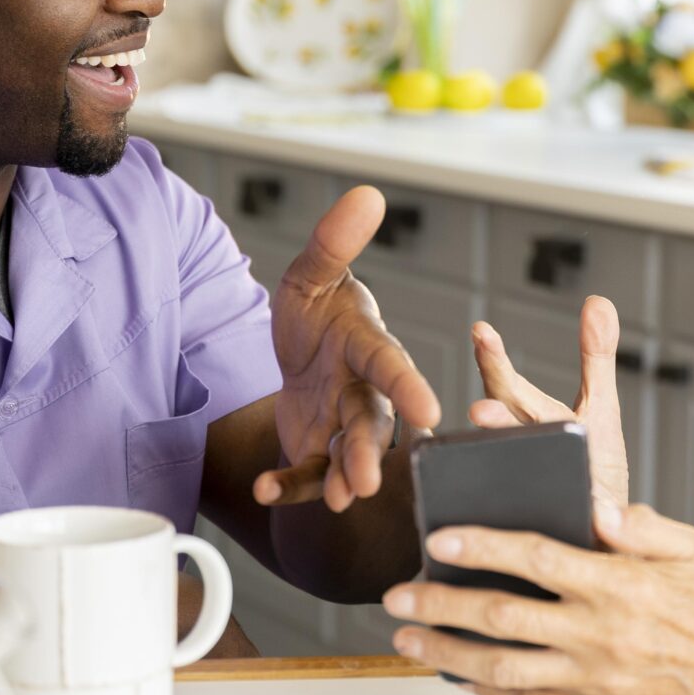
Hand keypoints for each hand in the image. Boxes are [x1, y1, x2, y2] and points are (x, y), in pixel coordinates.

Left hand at [254, 186, 441, 511]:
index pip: (390, 364)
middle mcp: (364, 391)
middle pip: (372, 422)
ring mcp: (342, 425)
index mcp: (367, 345)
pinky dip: (289, 485)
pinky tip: (264, 489)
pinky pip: (307, 473)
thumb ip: (333, 241)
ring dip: (344, 478)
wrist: (299, 353)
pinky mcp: (319, 451)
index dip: (408, 386)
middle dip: (370, 451)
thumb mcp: (312, 275)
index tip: (428, 410)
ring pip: (349, 454)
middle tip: (368, 480)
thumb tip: (367, 194)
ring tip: (340, 500)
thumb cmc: (317, 312)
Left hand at [381, 500, 693, 694]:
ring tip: (407, 640)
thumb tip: (593, 505)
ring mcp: (594, 676)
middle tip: (396, 597)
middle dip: (440, 606)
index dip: (483, 547)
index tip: (440, 538)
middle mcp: (600, 633)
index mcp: (618, 583)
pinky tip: (455, 675)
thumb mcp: (690, 546)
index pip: (537, 558)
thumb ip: (639, 524)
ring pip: (503, 667)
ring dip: (447, 654)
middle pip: (502, 617)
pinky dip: (486, 690)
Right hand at [470, 294, 629, 511]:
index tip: (482, 331)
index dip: (494, 360)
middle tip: (482, 408)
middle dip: (495, 415)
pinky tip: (527, 517)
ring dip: (504, 460)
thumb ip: (595, 357)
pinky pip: (524, 524)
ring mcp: (521, 488)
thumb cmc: (593, 470)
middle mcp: (517, 451)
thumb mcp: (600, 408)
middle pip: (502, 426)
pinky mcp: (533, 530)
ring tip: (495, 442)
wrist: (603, 537)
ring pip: (507, 473)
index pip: (506, 385)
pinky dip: (522, 518)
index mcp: (527, 421)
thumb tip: (598, 301)